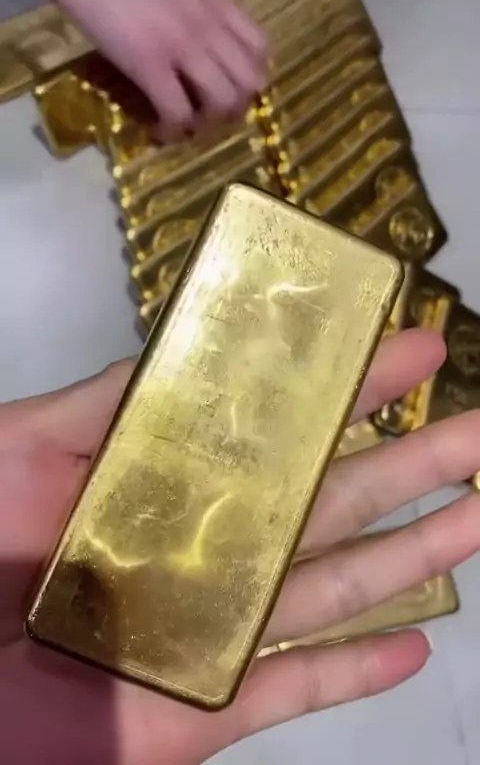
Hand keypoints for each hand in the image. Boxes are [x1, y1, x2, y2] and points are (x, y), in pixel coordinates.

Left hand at [2, 328, 479, 764]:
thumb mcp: (28, 446)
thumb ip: (110, 402)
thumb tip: (197, 344)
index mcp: (172, 483)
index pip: (278, 429)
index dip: (348, 389)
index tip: (415, 345)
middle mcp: (209, 547)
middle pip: (328, 503)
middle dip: (413, 461)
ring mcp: (216, 627)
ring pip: (334, 587)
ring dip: (416, 551)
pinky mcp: (207, 708)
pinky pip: (292, 691)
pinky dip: (355, 675)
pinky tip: (418, 646)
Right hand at [7, 0, 267, 140]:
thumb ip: (192, 8)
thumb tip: (188, 36)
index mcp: (216, 3)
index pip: (259, 50)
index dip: (247, 80)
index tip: (226, 89)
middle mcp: (209, 26)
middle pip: (249, 85)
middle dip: (232, 109)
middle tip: (205, 114)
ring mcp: (182, 46)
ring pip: (224, 103)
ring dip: (206, 123)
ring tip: (182, 122)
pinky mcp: (148, 63)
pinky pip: (177, 113)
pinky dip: (171, 131)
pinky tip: (157, 129)